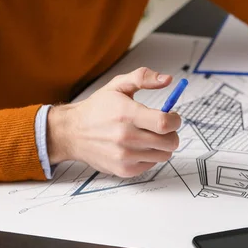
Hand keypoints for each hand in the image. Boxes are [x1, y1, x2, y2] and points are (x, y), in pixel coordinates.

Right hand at [47, 67, 181, 177]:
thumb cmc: (97, 108)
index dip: (175, 120)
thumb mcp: (118, 85)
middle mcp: (126, 137)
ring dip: (163, 145)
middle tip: (164, 127)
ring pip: (164, 155)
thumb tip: (167, 79)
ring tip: (151, 135)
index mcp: (127, 114)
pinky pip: (152, 165)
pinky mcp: (123, 170)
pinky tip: (140, 146)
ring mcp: (125, 156)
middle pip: (169, 142)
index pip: (164, 123)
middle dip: (172, 133)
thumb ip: (143, 78)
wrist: (72, 132)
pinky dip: (151, 155)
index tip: (172, 116)